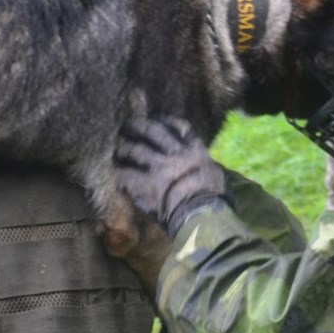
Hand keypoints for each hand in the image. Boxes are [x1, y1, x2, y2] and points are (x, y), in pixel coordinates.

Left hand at [114, 116, 228, 232]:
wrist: (202, 214)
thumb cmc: (214, 198)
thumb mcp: (217, 175)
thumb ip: (207, 167)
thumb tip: (209, 170)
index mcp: (194, 150)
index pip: (180, 127)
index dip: (166, 120)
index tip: (157, 118)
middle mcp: (174, 153)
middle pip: (152, 131)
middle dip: (138, 126)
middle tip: (127, 126)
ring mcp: (157, 167)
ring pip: (134, 150)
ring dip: (124, 150)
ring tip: (118, 151)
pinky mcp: (144, 183)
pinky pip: (125, 174)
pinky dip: (120, 175)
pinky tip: (117, 177)